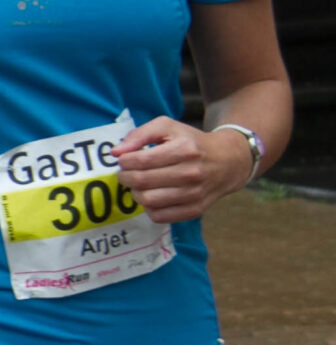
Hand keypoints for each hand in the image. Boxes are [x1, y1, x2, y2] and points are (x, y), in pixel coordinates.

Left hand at [118, 115, 246, 224]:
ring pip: (148, 200)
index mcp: (184, 150)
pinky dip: (148, 208)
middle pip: (141, 181)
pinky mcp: (195, 210)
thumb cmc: (191, 142)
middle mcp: (191, 173)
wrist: (228, 161)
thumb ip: (139, 134)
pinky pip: (159, 216)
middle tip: (126, 173)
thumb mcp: (168, 127)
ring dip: (135, 193)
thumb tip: (116, 152)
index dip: (125, 161)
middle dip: (125, 177)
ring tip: (139, 184)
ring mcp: (194, 194)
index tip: (124, 160)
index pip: (141, 161)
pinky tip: (152, 195)